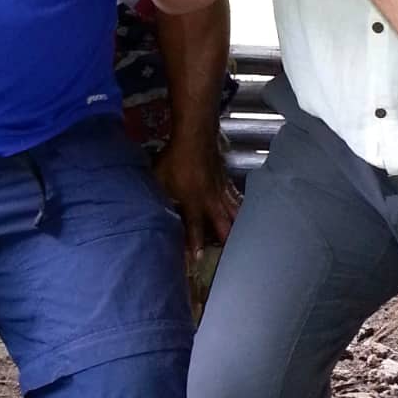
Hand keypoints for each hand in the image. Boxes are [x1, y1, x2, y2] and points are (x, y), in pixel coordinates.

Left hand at [152, 136, 240, 256]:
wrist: (195, 136)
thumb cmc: (174, 158)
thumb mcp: (160, 179)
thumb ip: (159, 196)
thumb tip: (152, 208)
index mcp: (193, 201)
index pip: (195, 228)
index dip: (196, 245)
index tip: (198, 260)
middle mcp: (210, 200)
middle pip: (223, 225)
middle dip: (227, 241)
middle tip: (230, 256)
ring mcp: (221, 190)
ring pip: (234, 214)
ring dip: (238, 227)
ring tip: (244, 241)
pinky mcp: (226, 182)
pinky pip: (236, 200)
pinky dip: (241, 209)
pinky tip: (245, 215)